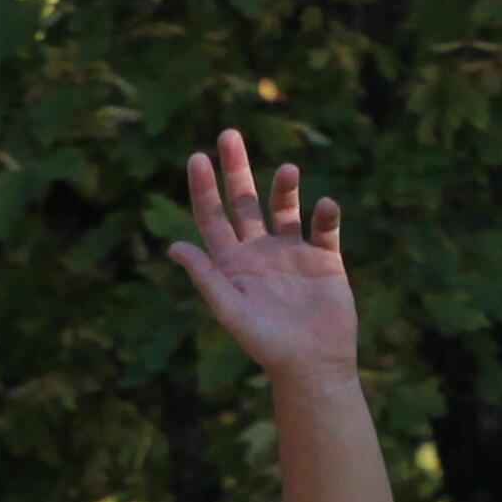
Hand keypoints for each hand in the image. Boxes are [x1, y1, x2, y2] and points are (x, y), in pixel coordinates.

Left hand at [166, 129, 357, 382]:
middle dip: (237, 169)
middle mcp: (260, 252)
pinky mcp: (325, 260)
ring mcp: (293, 253)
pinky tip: (325, 206)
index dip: (204, 189)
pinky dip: (326, 214)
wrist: (312, 367)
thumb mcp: (232, 310)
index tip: (198, 157)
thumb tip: (175, 246)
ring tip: (289, 170)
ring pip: (285, 207)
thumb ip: (207, 278)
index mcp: (233, 264)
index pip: (213, 218)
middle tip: (229, 134)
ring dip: (285, 187)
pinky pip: (325, 228)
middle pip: (245, 202)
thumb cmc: (267, 345)